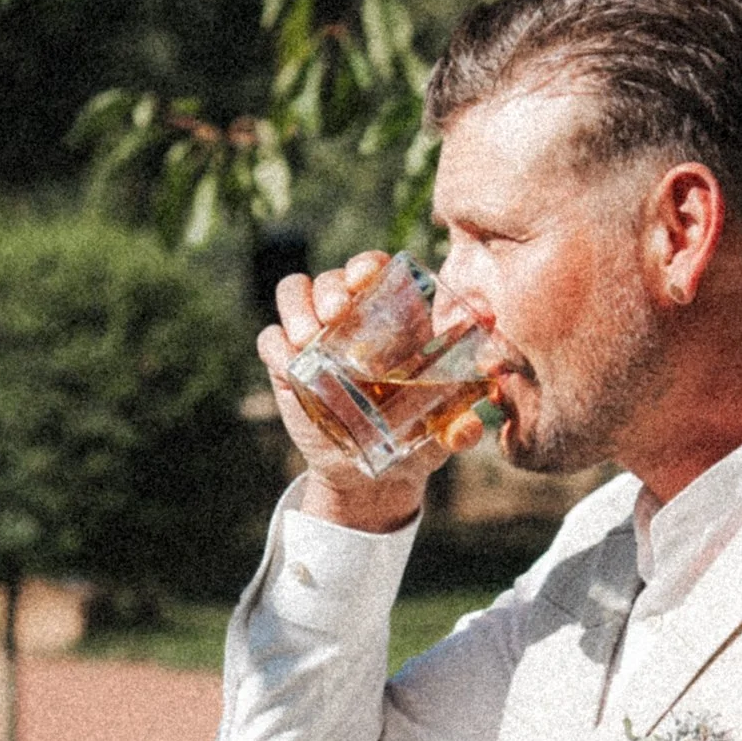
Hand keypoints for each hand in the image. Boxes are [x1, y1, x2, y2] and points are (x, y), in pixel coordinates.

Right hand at [255, 255, 463, 535]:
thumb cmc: (413, 440)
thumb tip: (471, 428)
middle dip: (328, 288)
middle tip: (334, 315)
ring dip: (296, 307)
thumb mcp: (439, 436)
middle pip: (330, 279)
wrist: (370, 475)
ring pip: (294, 293)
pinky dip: (275, 344)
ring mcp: (315, 339)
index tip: (364, 278)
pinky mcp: (286, 365)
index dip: (366, 264)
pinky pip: (270, 339)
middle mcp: (349, 320)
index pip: (373, 270)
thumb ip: (459, 430)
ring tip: (307, 339)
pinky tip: (287, 362)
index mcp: (390, 319)